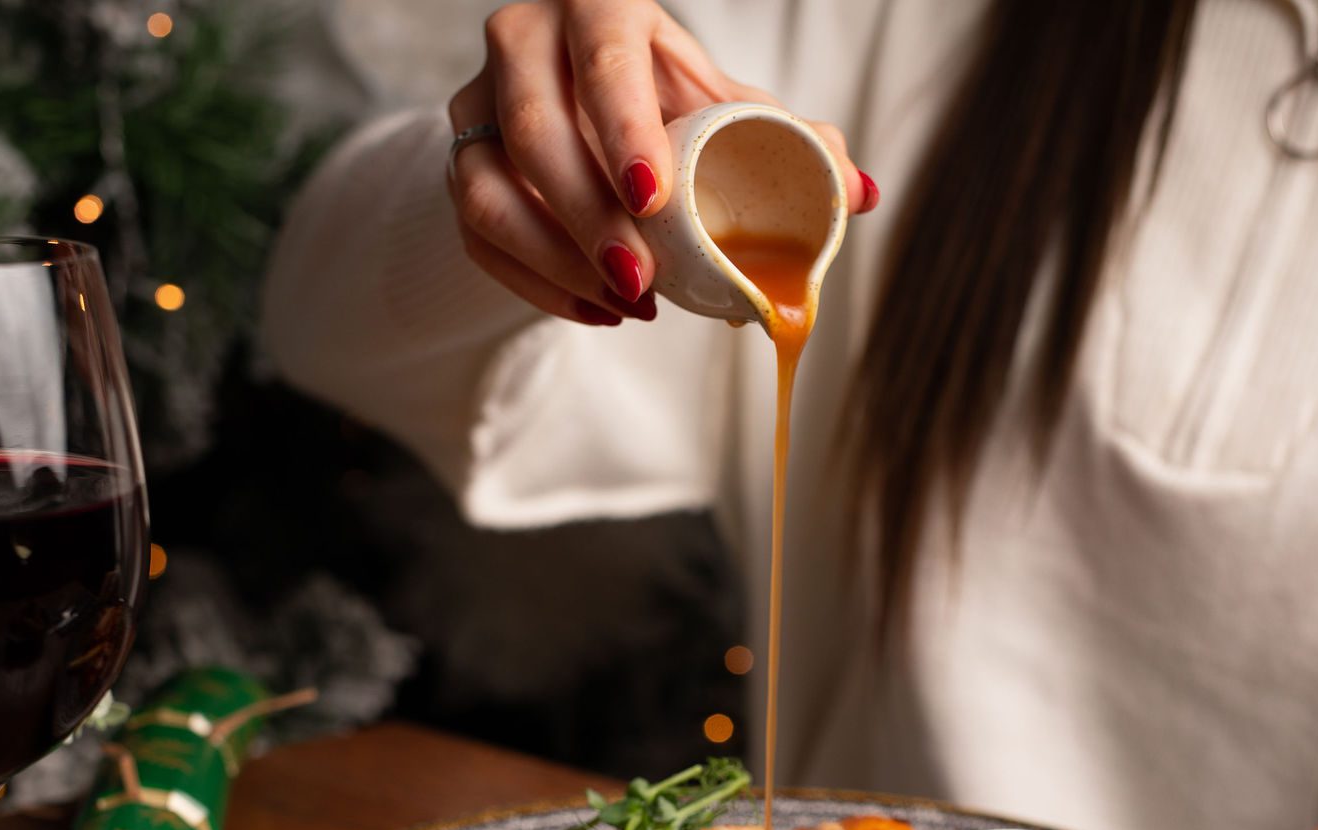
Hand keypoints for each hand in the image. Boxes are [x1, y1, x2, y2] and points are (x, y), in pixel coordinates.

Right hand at [447, 0, 875, 326]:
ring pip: (489, 189)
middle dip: (588, 217)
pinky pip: (478, 237)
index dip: (623, 126)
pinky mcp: (458, 165)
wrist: (590, 107)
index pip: (601, 57)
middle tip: (643, 279)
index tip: (654, 197)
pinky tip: (598, 310)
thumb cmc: (669, 98)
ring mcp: (477, 105)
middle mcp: (523, 41)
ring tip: (627, 302)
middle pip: (536, 132)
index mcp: (597, 7)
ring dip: (556, 260)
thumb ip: (791, 141)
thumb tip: (859, 193)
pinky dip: (537, 286)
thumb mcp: (725, 105)